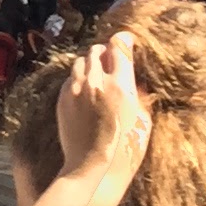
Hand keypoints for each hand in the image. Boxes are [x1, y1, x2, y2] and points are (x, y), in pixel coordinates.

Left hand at [55, 34, 150, 189]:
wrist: (88, 164)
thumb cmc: (122, 148)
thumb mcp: (142, 121)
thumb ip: (139, 95)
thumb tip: (137, 80)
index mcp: (120, 86)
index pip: (119, 48)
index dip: (123, 41)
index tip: (125, 41)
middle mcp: (96, 83)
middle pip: (98, 50)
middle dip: (105, 52)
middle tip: (110, 59)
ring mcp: (76, 89)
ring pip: (81, 60)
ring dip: (90, 63)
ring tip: (96, 73)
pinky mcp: (63, 97)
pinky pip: (71, 77)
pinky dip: (79, 77)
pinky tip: (85, 89)